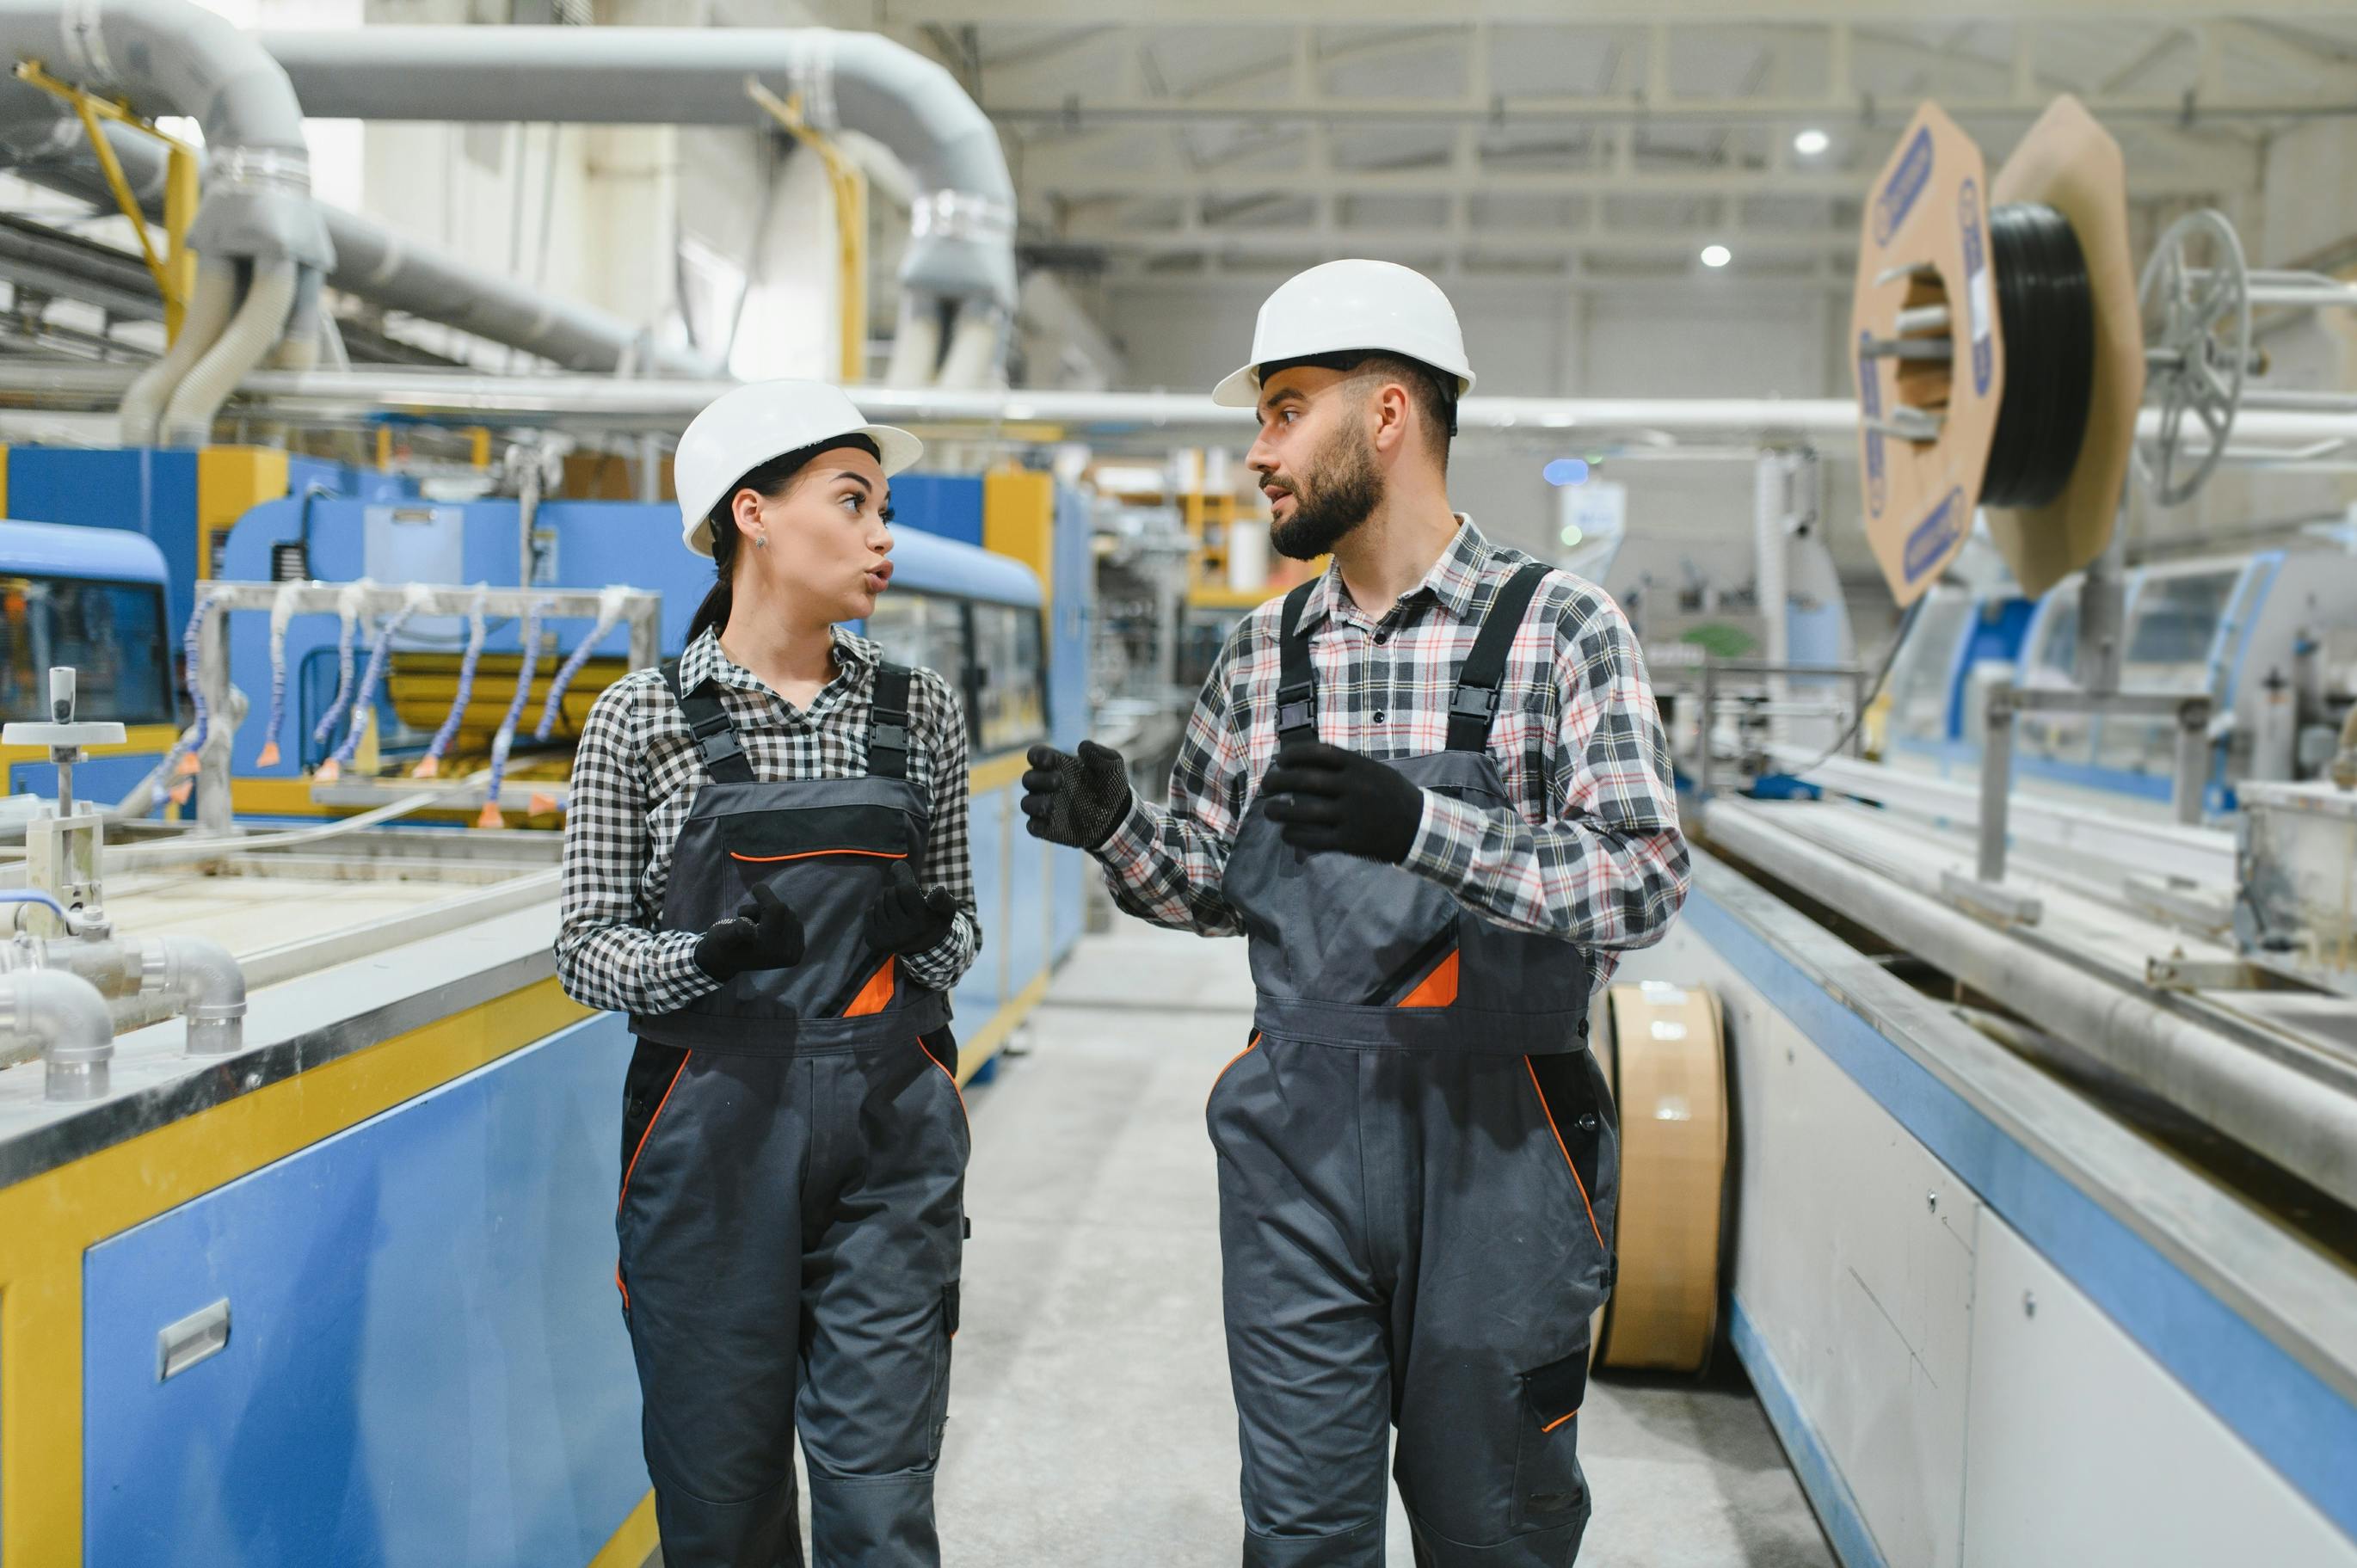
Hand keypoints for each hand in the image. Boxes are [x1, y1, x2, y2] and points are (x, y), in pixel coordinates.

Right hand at [695, 883, 806, 979]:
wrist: (727, 961)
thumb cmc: (722, 946)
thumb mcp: (722, 938)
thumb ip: (736, 932)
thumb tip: (750, 929)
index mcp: (771, 951)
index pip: (777, 910)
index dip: (765, 896)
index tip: (755, 887)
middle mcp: (787, 953)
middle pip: (784, 911)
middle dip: (764, 907)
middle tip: (746, 916)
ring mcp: (794, 952)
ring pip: (789, 914)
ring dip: (770, 913)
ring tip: (753, 924)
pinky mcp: (798, 948)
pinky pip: (793, 921)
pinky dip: (779, 920)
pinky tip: (765, 929)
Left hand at [864, 860, 960, 955]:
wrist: (923, 948)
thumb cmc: (934, 920)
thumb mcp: (946, 909)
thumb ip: (942, 898)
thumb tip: (936, 892)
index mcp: (922, 924)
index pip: (906, 889)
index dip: (902, 873)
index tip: (898, 865)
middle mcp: (903, 934)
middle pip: (891, 893)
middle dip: (898, 891)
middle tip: (908, 902)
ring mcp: (887, 939)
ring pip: (879, 902)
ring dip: (888, 901)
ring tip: (900, 912)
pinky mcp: (874, 941)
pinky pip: (869, 912)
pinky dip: (878, 911)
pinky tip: (889, 921)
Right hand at [1021, 740, 1131, 849]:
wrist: (1118, 816)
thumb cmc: (1111, 785)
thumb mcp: (1111, 766)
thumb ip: (1099, 754)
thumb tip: (1082, 746)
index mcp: (1057, 765)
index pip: (1036, 755)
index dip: (1038, 755)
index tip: (1051, 760)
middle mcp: (1046, 785)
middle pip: (1028, 778)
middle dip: (1039, 779)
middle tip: (1059, 781)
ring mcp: (1045, 807)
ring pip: (1026, 803)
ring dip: (1035, 803)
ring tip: (1052, 805)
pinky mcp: (1048, 828)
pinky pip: (1033, 827)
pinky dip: (1036, 825)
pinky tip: (1048, 823)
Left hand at [1260, 741, 1426, 863]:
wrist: (1420, 828)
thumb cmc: (1392, 795)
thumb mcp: (1374, 771)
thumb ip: (1344, 766)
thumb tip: (1303, 763)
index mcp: (1359, 766)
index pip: (1318, 752)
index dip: (1293, 754)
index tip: (1280, 760)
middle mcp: (1353, 787)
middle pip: (1304, 780)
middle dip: (1278, 781)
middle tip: (1266, 785)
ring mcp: (1351, 815)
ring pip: (1303, 811)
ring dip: (1279, 811)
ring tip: (1269, 811)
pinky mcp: (1350, 841)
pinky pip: (1313, 839)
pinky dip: (1294, 836)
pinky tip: (1287, 834)